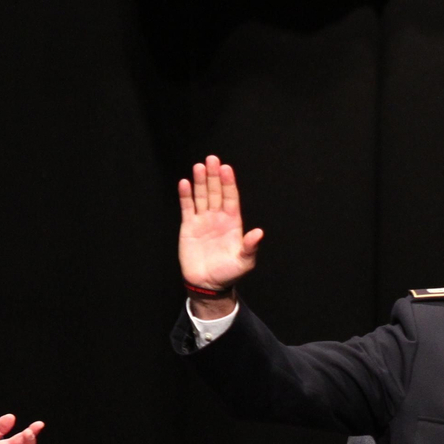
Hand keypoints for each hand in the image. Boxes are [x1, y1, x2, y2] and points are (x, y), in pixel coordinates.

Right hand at [177, 154, 263, 317]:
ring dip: (200, 181)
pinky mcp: (189, 226)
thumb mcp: (244, 261)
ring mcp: (203, 220)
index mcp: (233, 223)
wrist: (208, 284)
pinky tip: (185, 183)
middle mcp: (218, 218)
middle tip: (212, 159)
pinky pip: (187, 207)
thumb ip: (250, 246)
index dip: (228, 183)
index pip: (230, 198)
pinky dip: (185, 196)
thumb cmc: (229, 273)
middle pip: (216, 192)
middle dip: (214, 176)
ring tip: (199, 166)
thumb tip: (259, 233)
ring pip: (202, 196)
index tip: (226, 168)